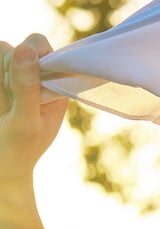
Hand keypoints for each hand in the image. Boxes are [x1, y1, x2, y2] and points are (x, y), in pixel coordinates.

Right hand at [0, 35, 66, 183]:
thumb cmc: (17, 150)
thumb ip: (27, 87)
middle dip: (6, 71)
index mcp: (53, 84)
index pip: (40, 46)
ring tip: (3, 107)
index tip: (22, 80)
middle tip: (9, 103)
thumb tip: (25, 49)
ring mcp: (9, 79)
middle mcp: (32, 77)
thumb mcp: (24, 122)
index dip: (28, 55)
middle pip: (12, 49)